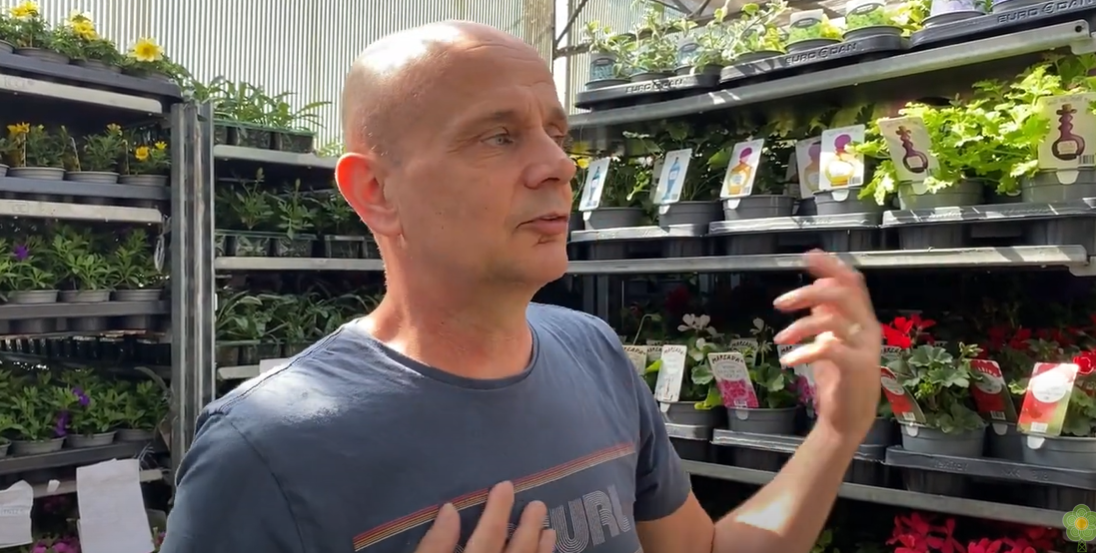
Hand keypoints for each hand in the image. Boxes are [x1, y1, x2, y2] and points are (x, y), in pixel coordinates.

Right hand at [416, 481, 555, 552]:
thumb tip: (449, 509)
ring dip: (539, 550)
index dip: (497, 511)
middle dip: (527, 528)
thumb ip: (433, 545)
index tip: (505, 485)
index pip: (486, 537)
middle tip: (538, 504)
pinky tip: (544, 552)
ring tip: (548, 530)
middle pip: (514, 552)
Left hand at [772, 250, 881, 441]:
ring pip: (832, 320)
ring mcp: (865, 347)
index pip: (852, 283)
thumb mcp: (829, 341)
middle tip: (779, 303)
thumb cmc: (838, 379)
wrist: (847, 419)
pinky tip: (788, 360)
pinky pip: (828, 348)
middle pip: (842, 294)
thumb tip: (815, 289)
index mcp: (863, 320)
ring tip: (780, 338)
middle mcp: (868, 329)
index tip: (809, 256)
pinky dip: (803, 351)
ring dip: (800, 326)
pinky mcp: (857, 367)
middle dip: (807, 293)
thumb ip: (826, 316)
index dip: (832, 267)